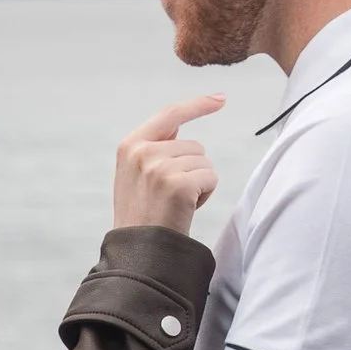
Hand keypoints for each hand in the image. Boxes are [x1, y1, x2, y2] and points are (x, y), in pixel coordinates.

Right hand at [113, 94, 222, 233]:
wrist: (138, 250)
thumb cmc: (141, 215)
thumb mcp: (134, 174)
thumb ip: (152, 147)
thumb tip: (178, 121)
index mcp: (129, 146)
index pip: (169, 114)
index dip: (197, 105)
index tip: (220, 99)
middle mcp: (142, 153)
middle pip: (194, 146)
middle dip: (191, 169)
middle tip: (170, 196)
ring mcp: (159, 168)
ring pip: (204, 162)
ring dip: (198, 183)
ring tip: (175, 203)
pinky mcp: (178, 184)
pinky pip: (210, 178)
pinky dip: (205, 194)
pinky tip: (186, 209)